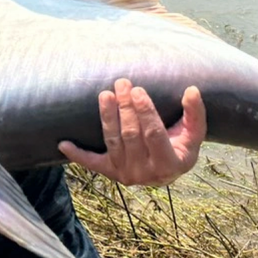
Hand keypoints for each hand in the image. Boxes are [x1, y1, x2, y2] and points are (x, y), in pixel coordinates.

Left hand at [59, 80, 204, 186]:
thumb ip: (195, 114)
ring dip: (107, 117)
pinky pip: (92, 163)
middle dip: (125, 107)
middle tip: (122, 83)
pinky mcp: (110, 173)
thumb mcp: (194, 134)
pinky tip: (63, 144)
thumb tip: (192, 89)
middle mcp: (145, 173)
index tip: (138, 91)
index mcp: (169, 164)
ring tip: (105, 94)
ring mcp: (125, 174)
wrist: (168, 171)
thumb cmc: (181, 147)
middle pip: (130, 135)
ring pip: (112, 141)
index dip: (145, 112)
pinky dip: (77, 154)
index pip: (154, 134)